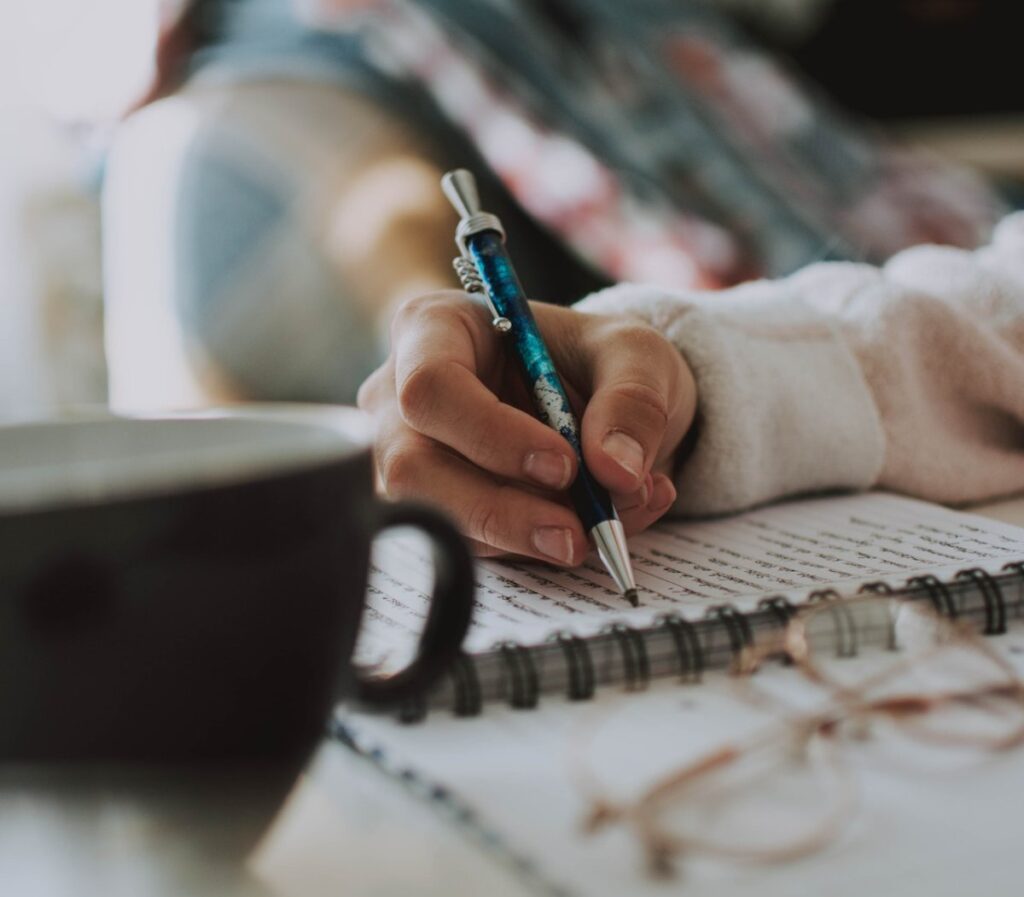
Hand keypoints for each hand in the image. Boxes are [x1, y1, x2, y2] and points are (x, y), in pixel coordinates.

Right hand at [358, 291, 697, 563]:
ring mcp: (407, 457)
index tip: (564, 465)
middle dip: (500, 510)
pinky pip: (469, 544)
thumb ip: (633, 401)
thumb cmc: (596, 360)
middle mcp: (401, 395)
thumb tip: (616, 472)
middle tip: (576, 534)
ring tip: (604, 525)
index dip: (492, 434)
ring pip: (438, 517)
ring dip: (525, 536)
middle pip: (414, 467)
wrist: (598, 403)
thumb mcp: (635, 354)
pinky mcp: (434, 507)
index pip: (431, 385)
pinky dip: (536, 548)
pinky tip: (592, 527)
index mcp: (436, 329)